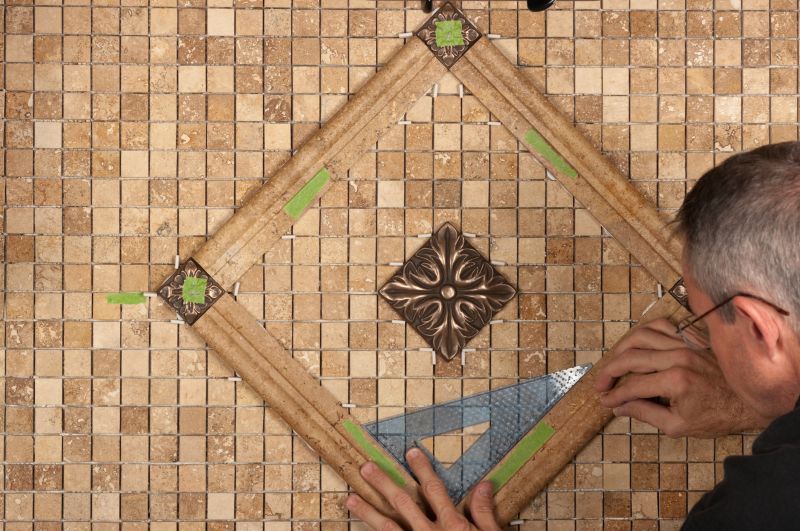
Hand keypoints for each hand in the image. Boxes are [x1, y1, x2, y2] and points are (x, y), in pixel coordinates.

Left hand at [345, 448, 500, 530]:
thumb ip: (483, 512)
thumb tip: (484, 484)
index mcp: (452, 524)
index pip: (434, 490)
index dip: (422, 470)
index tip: (410, 452)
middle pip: (404, 503)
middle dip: (384, 484)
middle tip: (366, 468)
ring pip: (389, 527)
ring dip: (368, 512)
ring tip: (351, 500)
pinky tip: (360, 530)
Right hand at [594, 318, 770, 437]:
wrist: (751, 399)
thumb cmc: (718, 415)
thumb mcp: (678, 426)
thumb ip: (645, 414)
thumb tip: (619, 408)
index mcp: (675, 381)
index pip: (632, 385)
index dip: (614, 394)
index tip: (604, 400)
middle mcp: (678, 357)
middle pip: (630, 356)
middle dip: (610, 371)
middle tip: (601, 383)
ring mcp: (686, 344)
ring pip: (641, 335)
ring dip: (621, 348)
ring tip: (614, 362)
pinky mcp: (692, 337)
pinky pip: (662, 324)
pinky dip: (644, 331)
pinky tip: (637, 344)